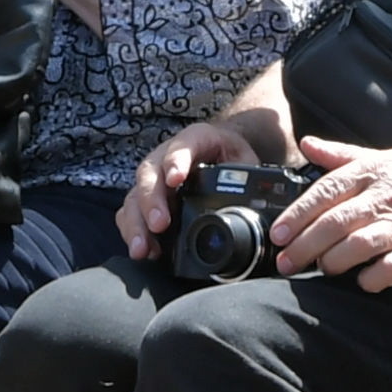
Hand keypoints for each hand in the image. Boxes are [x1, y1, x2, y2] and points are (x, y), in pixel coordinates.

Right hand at [121, 115, 266, 260]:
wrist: (221, 154)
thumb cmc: (232, 157)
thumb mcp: (245, 160)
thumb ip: (249, 175)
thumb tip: (259, 199)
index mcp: (195, 140)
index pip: (183, 145)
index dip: (177, 161)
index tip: (176, 179)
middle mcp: (166, 156)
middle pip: (150, 174)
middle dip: (151, 201)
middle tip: (159, 224)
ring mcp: (153, 179)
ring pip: (135, 196)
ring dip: (136, 223)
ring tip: (142, 248)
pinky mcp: (146, 199)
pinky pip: (131, 213)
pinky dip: (134, 232)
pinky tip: (144, 251)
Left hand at [273, 141, 391, 289]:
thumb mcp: (385, 157)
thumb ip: (342, 155)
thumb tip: (308, 144)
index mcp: (372, 172)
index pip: (324, 192)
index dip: (297, 215)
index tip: (278, 234)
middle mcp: (384, 198)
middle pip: (333, 224)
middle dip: (303, 247)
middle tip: (285, 263)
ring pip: (355, 247)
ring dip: (332, 263)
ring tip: (323, 269)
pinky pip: (387, 270)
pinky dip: (369, 279)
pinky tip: (362, 280)